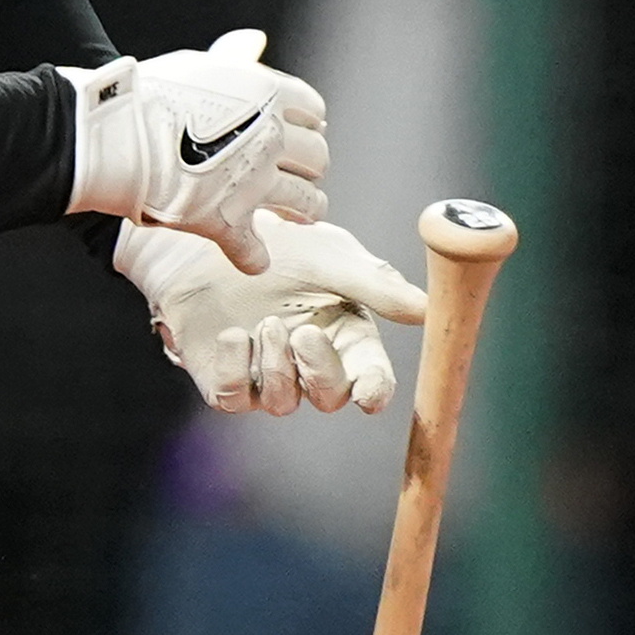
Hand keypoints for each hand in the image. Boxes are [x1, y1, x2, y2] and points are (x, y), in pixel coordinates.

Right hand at [65, 29, 329, 269]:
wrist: (115, 134)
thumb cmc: (151, 94)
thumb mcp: (202, 65)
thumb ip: (235, 58)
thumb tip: (255, 43)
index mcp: (270, 96)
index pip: (313, 113)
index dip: (309, 125)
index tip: (302, 134)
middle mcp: (271, 139)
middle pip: (317, 158)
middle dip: (311, 168)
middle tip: (300, 175)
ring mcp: (252, 182)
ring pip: (304, 203)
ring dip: (306, 211)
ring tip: (300, 216)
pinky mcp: (225, 220)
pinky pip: (252, 250)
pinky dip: (253, 258)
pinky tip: (254, 260)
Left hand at [119, 212, 425, 414]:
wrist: (208, 234)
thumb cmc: (277, 243)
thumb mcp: (331, 256)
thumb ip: (376, 284)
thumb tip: (426, 309)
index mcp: (345, 335)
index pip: (370, 377)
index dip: (374, 389)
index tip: (371, 395)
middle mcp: (308, 362)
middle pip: (329, 397)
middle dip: (320, 372)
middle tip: (303, 334)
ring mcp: (265, 374)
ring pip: (282, 401)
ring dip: (277, 366)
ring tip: (265, 322)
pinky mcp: (224, 378)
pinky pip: (233, 398)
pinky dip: (237, 370)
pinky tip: (234, 335)